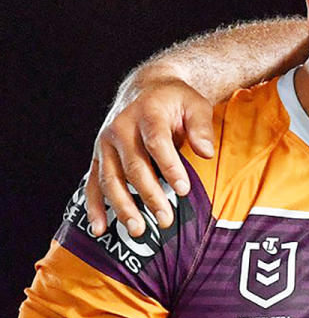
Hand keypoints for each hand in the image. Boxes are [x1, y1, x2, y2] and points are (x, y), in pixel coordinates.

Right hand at [84, 78, 214, 236]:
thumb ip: (202, 126)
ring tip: (138, 230)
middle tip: (166, 220)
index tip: (184, 189)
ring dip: (123, 207)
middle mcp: (120, 128)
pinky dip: (95, 207)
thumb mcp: (195, 103)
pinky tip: (100, 229)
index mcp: (146, 113)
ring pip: (111, 179)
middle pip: (133, 166)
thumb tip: (206, 153)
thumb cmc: (176, 99)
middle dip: (150, 195)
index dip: (170, 167)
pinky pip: (92, 184)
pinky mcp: (98, 156)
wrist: (146, 87)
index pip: (157, 143)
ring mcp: (105, 144)